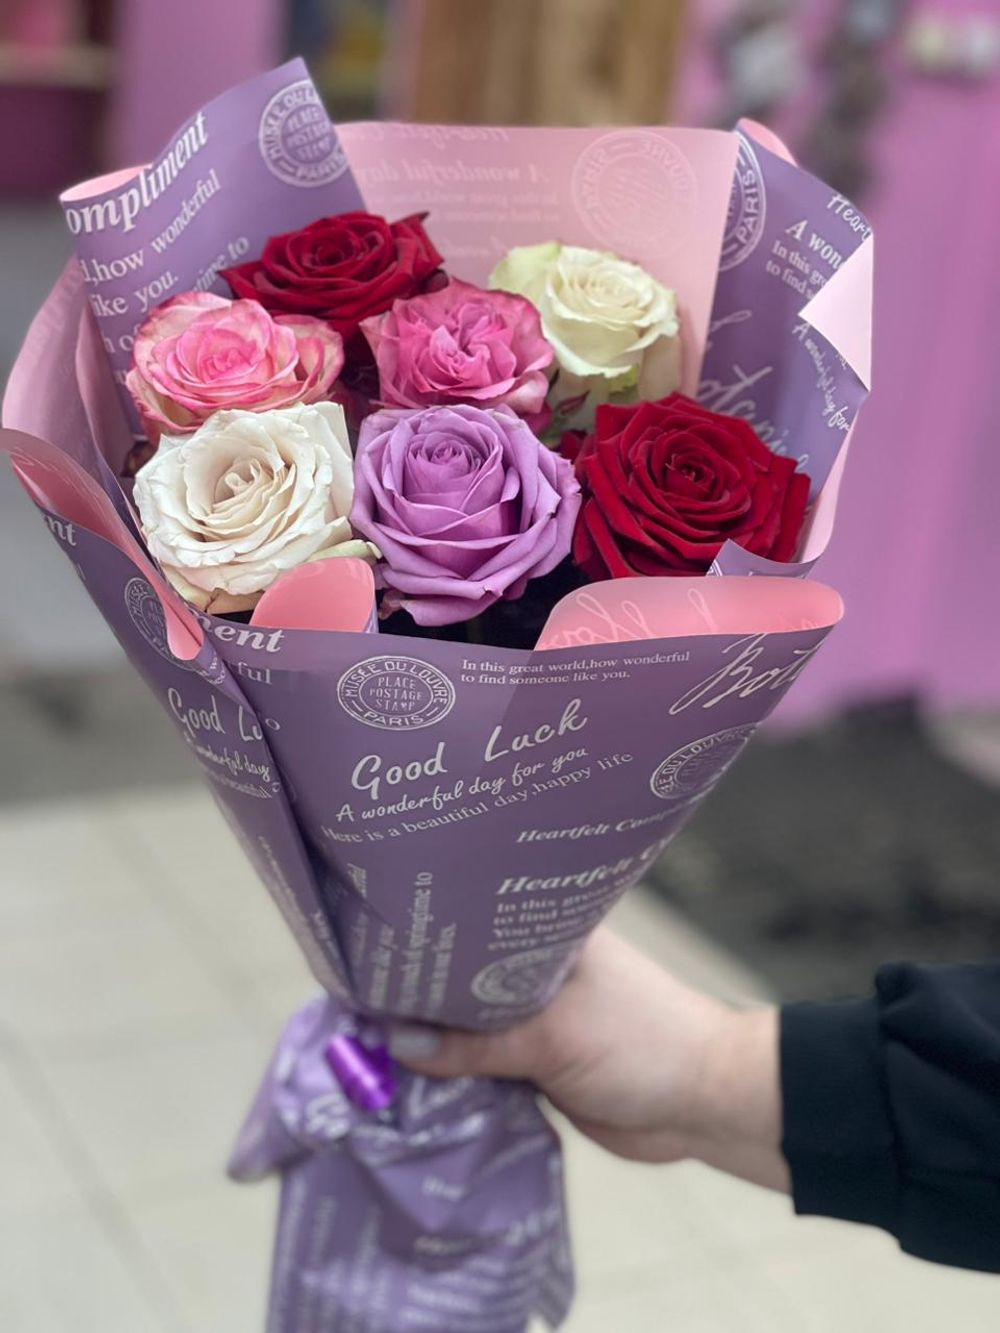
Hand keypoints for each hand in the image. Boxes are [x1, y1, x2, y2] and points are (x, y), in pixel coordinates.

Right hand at [390, 928, 787, 1189]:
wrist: (703, 1104)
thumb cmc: (641, 1042)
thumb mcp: (553, 1035)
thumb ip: (476, 1042)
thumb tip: (395, 1043)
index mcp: (542, 931)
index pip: (465, 923)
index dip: (418, 937)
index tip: (360, 948)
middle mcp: (531, 967)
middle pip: (457, 980)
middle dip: (413, 997)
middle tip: (344, 1006)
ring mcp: (533, 1017)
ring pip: (465, 1028)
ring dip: (430, 1044)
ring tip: (358, 1048)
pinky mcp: (535, 1063)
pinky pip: (480, 1067)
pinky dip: (452, 1078)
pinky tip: (404, 1086)